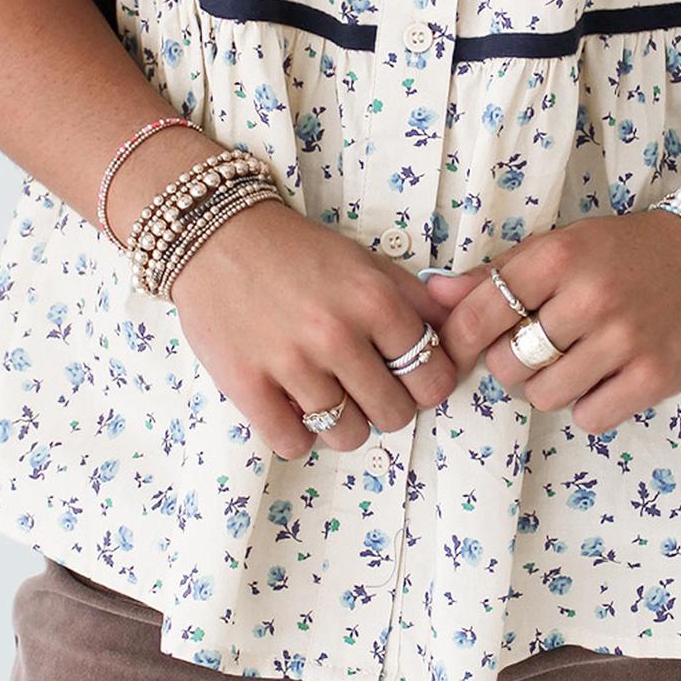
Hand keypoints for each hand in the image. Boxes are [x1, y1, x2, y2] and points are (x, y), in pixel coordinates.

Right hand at [168, 200, 456, 458]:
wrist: (217, 236)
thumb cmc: (298, 250)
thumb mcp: (366, 262)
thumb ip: (418, 299)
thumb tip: (463, 323)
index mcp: (375, 301)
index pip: (433, 377)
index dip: (425, 383)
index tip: (407, 377)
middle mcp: (338, 335)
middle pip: (395, 415)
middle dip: (386, 406)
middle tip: (365, 386)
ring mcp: (291, 364)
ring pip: (348, 435)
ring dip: (343, 423)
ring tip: (328, 395)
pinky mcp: (246, 385)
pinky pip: (293, 444)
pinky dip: (297, 433)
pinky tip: (292, 404)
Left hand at [420, 208, 680, 434]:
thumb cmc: (624, 253)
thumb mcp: (561, 247)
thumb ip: (496, 274)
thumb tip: (432, 292)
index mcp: (559, 257)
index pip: (480, 313)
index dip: (459, 340)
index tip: (463, 347)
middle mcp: (590, 296)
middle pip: (508, 364)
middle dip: (512, 363)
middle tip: (538, 346)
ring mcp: (625, 339)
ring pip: (545, 396)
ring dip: (549, 387)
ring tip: (574, 361)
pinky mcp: (655, 376)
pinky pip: (590, 416)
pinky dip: (590, 405)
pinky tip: (605, 377)